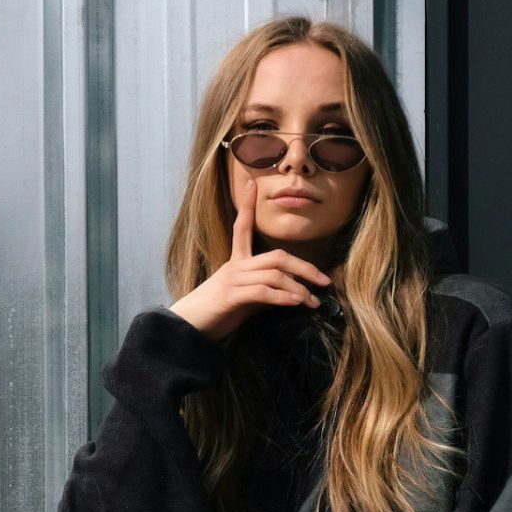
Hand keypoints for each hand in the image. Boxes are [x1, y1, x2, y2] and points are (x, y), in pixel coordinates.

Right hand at [166, 177, 333, 340]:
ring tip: (312, 302)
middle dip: (304, 267)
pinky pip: (263, 292)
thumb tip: (288, 293)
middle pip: (277, 256)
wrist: (187, 328)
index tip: (253, 183)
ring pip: (274, 275)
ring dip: (298, 288)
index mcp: (235, 262)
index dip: (247, 205)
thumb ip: (262, 290)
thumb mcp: (242, 299)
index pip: (242, 227)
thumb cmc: (214, 314)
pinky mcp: (231, 296)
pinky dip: (283, 297)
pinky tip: (296, 303)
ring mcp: (233, 280)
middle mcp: (235, 266)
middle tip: (324, 280)